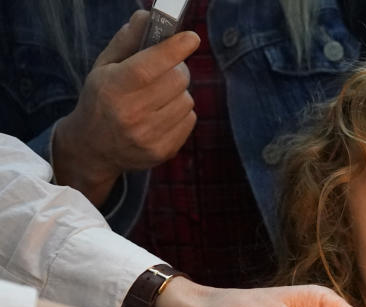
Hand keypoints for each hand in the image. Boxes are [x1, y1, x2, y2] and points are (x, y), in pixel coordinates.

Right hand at [52, 10, 198, 205]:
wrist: (93, 148)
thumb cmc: (101, 99)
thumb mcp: (104, 68)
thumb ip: (126, 41)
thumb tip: (148, 16)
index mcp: (113, 89)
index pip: (148, 67)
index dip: (173, 49)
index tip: (191, 38)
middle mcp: (131, 115)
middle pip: (177, 80)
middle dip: (177, 68)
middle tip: (167, 68)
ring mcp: (148, 137)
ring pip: (187, 100)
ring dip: (179, 92)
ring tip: (159, 95)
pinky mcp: (163, 151)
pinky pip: (190, 120)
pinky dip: (181, 112)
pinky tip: (163, 114)